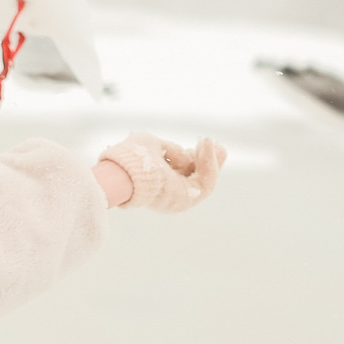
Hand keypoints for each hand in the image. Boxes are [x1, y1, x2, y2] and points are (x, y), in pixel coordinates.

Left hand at [97, 133, 226, 211]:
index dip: (196, 158)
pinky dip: (209, 165)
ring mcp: (178, 200)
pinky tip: (206, 147)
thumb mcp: (153, 145)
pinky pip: (205, 184)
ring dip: (211, 161)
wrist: (123, 172)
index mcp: (159, 183)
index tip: (203, 142)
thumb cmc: (130, 157)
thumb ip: (171, 149)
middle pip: (198, 180)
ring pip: (204, 182)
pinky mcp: (185, 202)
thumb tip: (185, 152)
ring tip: (209, 142)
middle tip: (220, 146)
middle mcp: (169, 194)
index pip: (184, 173)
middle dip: (211, 163)